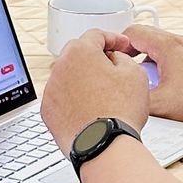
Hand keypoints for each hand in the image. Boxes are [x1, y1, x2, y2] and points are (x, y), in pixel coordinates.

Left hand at [40, 30, 151, 153]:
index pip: (96, 36)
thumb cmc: (120, 112)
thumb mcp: (135, 73)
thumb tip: (113, 59)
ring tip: (102, 94)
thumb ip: (122, 57)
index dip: (113, 39)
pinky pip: (61, 97)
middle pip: (78, 53)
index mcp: (80, 52)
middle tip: (111, 68)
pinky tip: (88, 109)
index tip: (120, 46)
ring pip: (67, 76)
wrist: (104, 146)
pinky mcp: (47, 112)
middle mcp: (60, 67)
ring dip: (82, 79)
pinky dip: (72, 99)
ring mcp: (51, 90)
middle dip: (94, 58)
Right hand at [103, 23, 182, 125]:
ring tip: (143, 80)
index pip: (131, 32)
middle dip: (130, 53)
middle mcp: (177, 41)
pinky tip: (165, 85)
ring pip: (159, 46)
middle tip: (123, 71)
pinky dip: (162, 64)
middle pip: (144, 37)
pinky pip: (172, 54)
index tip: (111, 59)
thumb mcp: (163, 104)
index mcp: (165, 45)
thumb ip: (138, 101)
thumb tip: (123, 102)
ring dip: (147, 60)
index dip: (116, 45)